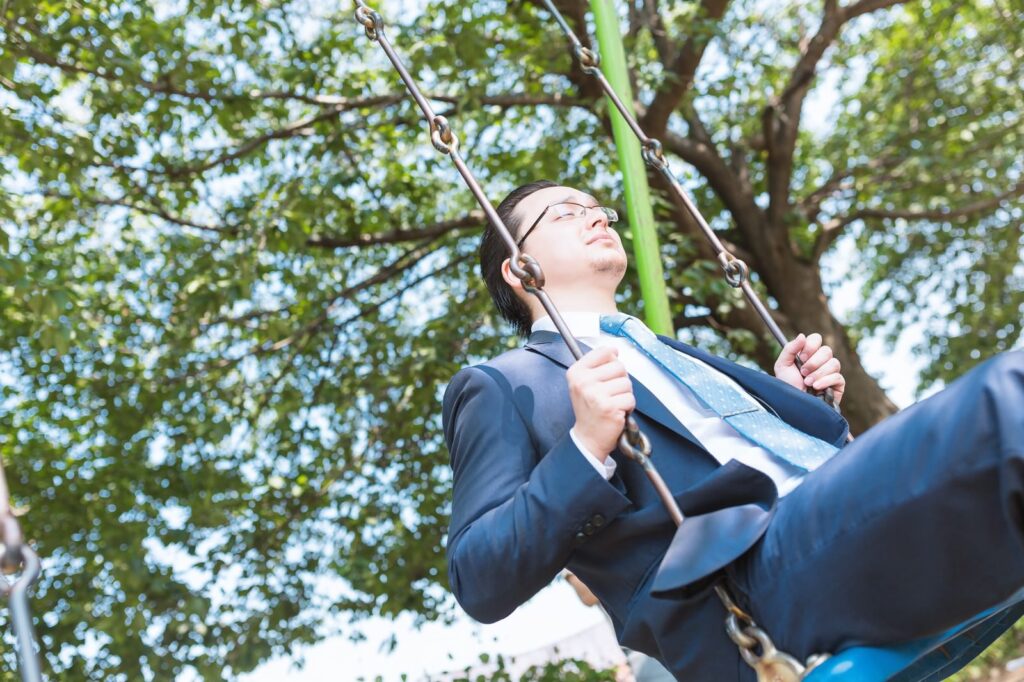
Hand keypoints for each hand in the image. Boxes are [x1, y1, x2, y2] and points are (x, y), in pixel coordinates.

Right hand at [566, 346, 635, 460]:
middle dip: (620, 380)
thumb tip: (614, 350)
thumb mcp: (584, 383)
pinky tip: (617, 412)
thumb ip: (597, 365)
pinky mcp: (609, 407)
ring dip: (624, 394)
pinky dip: (628, 406)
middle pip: (619, 366)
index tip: (607, 373)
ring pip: (627, 382)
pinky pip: (630, 398)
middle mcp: (583, 382)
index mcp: (576, 372)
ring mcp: (596, 394)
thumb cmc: (589, 409)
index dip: (612, 361)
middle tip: (610, 393)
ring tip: (613, 403)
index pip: (604, 352)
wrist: (588, 437)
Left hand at [774, 333, 845, 404]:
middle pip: (827, 350)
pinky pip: (838, 376)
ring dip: (818, 373)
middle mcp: (821, 361)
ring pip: (834, 363)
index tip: (802, 357)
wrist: (794, 405)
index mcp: (808, 354)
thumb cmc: (788, 386)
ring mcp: (831, 372)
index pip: (816, 339)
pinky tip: (816, 387)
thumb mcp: (782, 366)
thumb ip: (789, 349)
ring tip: (807, 383)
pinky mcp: (838, 384)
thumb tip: (802, 336)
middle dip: (813, 362)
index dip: (810, 346)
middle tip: (803, 372)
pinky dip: (825, 381)